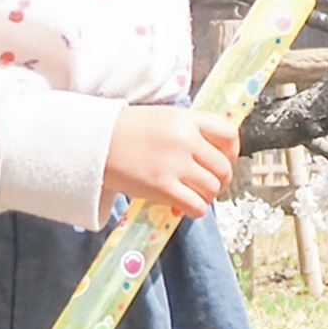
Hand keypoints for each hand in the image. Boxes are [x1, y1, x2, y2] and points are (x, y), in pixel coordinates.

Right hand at [102, 106, 237, 218]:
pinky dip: (195, 210)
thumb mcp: (165, 118)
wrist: (94, 144)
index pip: (229, 134)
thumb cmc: (127, 131)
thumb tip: (217, 150)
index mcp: (187, 119)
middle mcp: (185, 140)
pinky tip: (183, 206)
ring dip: (208, 195)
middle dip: (220, 179)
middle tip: (209, 184)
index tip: (226, 159)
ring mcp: (174, 164)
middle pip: (224, 166)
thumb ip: (192, 130)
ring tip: (194, 194)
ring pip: (212, 187)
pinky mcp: (162, 187)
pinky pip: (196, 205)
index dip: (233, 151)